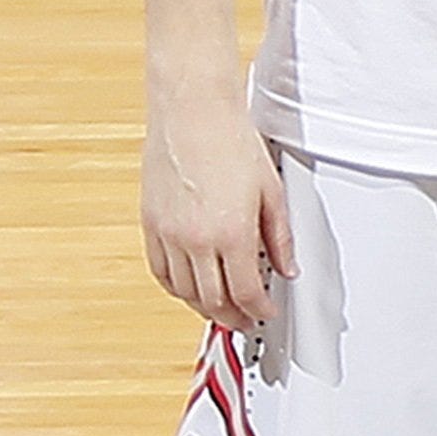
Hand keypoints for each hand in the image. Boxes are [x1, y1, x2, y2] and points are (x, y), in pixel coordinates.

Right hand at [142, 88, 293, 329]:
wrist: (193, 114)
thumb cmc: (232, 142)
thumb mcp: (271, 191)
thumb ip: (280, 236)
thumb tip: (286, 267)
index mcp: (230, 233)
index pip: (245, 291)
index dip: (258, 309)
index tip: (266, 312)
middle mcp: (195, 240)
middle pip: (213, 299)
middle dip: (232, 316)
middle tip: (246, 320)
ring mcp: (168, 234)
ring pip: (183, 291)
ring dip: (203, 307)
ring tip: (221, 310)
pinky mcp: (150, 225)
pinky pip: (160, 271)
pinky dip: (176, 288)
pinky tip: (188, 289)